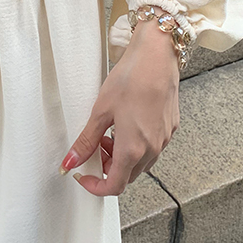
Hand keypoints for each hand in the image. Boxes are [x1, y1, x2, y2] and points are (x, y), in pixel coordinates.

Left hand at [60, 18, 180, 194]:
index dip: (95, 186)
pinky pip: (152, 147)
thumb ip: (86, 141)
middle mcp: (152, 149)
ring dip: (122, 156)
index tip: (84, 175)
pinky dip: (136, 144)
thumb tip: (71, 161)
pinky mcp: (170, 127)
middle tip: (94, 145)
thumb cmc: (131, 78)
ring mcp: (164, 138)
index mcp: (133, 149)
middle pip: (128, 175)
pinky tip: (127, 122)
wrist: (158, 55)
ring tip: (109, 132)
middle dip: (108, 167)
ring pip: (141, 162)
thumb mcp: (101, 110)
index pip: (114, 186)